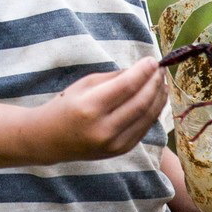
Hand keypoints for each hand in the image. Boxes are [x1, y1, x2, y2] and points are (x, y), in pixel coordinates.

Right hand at [31, 57, 166, 163]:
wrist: (49, 140)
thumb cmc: (66, 106)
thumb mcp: (85, 84)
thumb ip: (115, 78)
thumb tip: (143, 70)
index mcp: (90, 107)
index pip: (127, 86)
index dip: (144, 71)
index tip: (153, 60)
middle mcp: (103, 128)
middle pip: (141, 102)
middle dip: (155, 83)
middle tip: (161, 69)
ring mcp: (113, 144)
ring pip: (147, 117)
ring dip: (159, 98)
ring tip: (163, 82)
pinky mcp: (120, 151)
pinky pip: (143, 129)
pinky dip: (153, 112)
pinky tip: (156, 99)